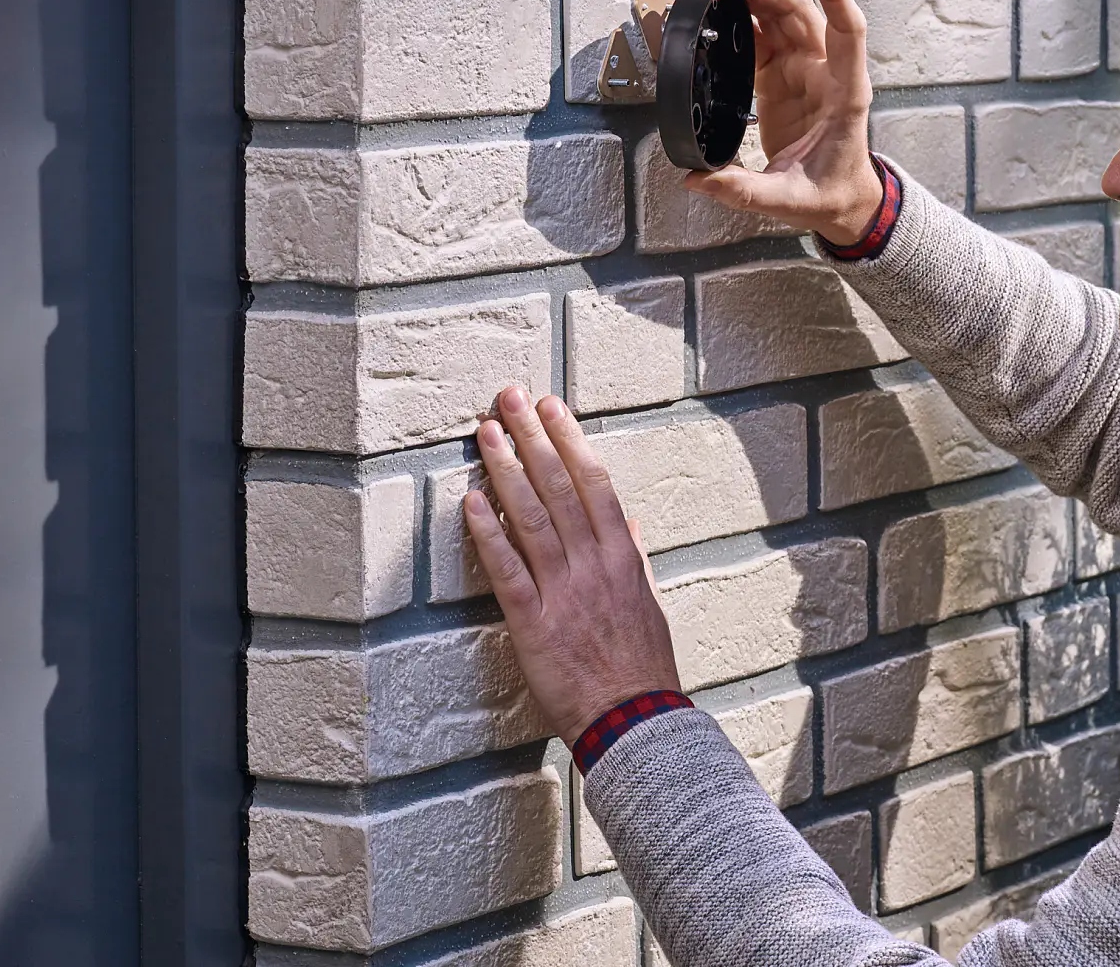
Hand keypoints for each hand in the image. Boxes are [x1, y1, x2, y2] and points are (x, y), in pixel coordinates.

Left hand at [462, 385, 681, 745]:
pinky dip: (488, 535)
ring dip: (506, 471)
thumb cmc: (642, 666)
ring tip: (487, 433)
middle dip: (532, 438)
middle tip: (509, 398)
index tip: (551, 408)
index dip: (570, 441)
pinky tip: (471, 502)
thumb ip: (633, 557)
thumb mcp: (648, 603)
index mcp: (621, 557)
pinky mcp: (534, 624)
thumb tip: (626, 522)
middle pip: (559, 488)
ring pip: (531, 519)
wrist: (636, 721)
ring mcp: (563, 592)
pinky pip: (508, 571)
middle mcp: (593, 565)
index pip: (594, 483)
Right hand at [683, 0, 882, 247]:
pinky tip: (723, 11)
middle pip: (803, 13)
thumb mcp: (788, 202)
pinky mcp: (784, 78)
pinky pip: (768, 38)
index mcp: (843, 94)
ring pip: (785, 18)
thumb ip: (743, 191)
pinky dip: (747, 20)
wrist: (842, 201)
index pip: (848, 31)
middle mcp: (827, 73)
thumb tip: (697, 179)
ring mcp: (805, 72)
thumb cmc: (829, 195)